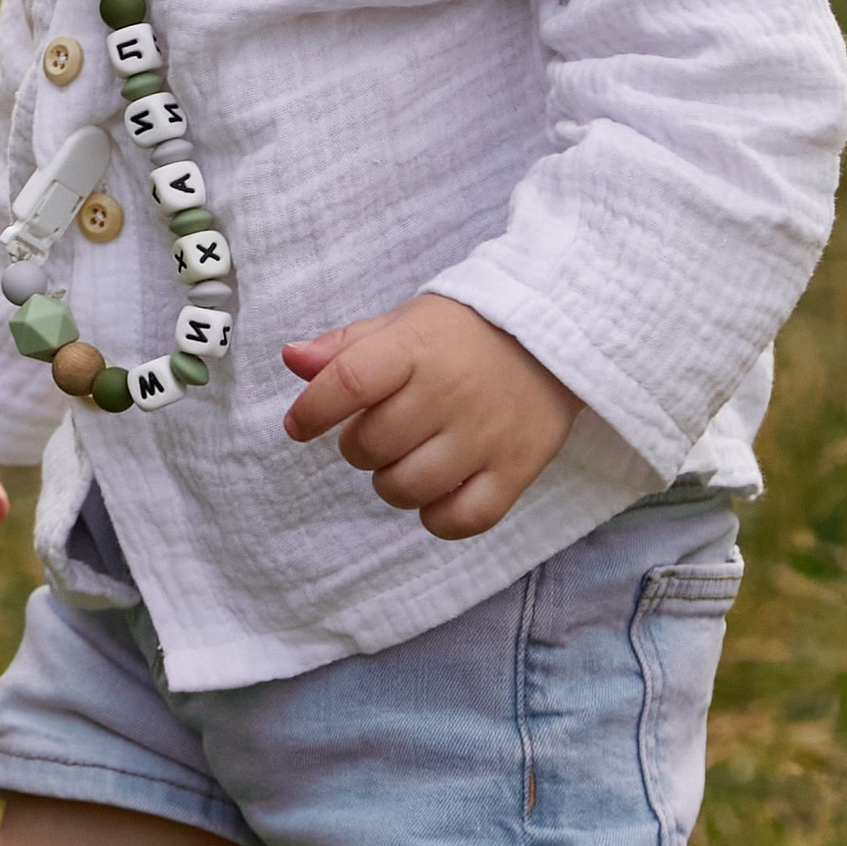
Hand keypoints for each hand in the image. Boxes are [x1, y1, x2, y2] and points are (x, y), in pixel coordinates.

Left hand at [279, 295, 577, 540]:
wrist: (554, 334)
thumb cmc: (463, 335)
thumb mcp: (404, 325)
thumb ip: (346, 347)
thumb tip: (292, 359)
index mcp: (418, 348)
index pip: (348, 383)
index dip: (313, 411)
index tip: (300, 425)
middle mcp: (452, 391)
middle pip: (371, 445)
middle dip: (359, 447)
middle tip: (382, 431)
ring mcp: (487, 435)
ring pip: (407, 488)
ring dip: (393, 483)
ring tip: (410, 458)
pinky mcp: (517, 470)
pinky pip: (459, 520)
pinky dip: (438, 516)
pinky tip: (440, 491)